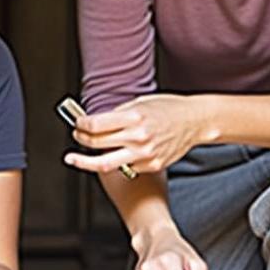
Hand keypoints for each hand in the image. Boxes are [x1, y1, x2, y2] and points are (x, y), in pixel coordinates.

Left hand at [64, 94, 212, 175]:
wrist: (194, 122)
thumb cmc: (167, 109)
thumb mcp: (140, 103)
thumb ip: (117, 114)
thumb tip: (93, 122)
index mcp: (134, 117)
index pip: (95, 125)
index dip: (80, 125)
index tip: (77, 124)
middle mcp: (138, 137)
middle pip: (95, 144)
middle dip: (80, 140)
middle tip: (76, 137)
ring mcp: (145, 154)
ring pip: (104, 164)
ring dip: (85, 161)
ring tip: (75, 159)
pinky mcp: (151, 166)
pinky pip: (125, 167)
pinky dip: (116, 162)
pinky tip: (115, 154)